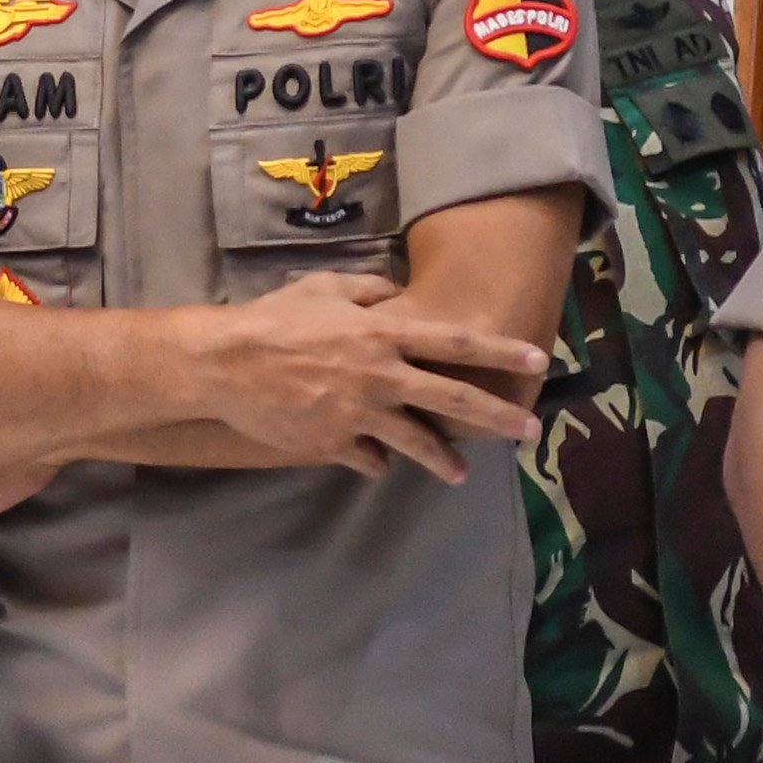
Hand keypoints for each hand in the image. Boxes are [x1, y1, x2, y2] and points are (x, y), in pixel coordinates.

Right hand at [190, 272, 550, 480]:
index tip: (537, 359)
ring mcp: (358, 415)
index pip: (454, 342)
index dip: (500, 350)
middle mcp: (380, 377)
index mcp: (382, 335)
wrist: (225, 364)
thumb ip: (369, 290)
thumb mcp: (325, 288)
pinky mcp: (333, 444)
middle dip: (498, 416)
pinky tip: (377, 459)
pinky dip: (375, 459)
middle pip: (453, 399)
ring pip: (416, 443)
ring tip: (459, 473)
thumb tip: (397, 296)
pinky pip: (368, 458)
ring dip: (442, 460)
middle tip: (530, 430)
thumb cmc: (275, 319)